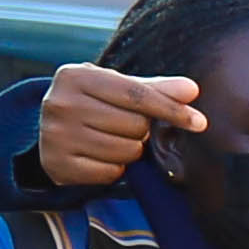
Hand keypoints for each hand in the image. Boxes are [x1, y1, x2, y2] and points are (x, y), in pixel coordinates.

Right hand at [32, 62, 190, 195]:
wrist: (50, 130)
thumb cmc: (93, 103)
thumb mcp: (117, 88)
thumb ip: (155, 88)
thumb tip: (191, 89)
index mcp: (76, 76)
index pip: (136, 94)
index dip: (171, 110)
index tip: (199, 122)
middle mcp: (60, 104)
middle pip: (134, 125)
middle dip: (142, 130)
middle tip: (129, 127)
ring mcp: (55, 135)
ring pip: (125, 151)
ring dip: (131, 150)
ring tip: (115, 140)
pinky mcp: (56, 164)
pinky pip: (109, 173)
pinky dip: (115, 169)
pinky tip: (103, 157)